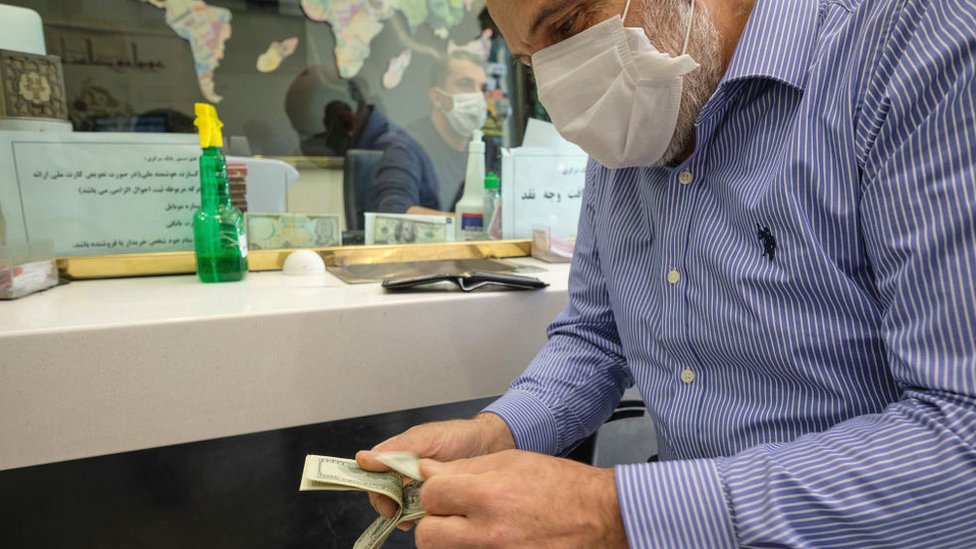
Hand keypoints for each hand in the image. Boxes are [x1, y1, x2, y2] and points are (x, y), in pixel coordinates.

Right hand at [356, 413, 514, 526]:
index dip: (377, 493)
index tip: (387, 502)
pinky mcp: (437, 502)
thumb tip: (363, 458)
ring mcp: (420, 491)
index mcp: (397, 459)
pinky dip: (427, 519)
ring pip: (404, 511)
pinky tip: (437, 517)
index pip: (375, 481)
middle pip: (386, 500)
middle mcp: (405, 477)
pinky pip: (424, 516)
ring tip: (427, 514)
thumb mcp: (425, 438)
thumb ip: (396, 449)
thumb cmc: (458, 436)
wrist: (489, 445)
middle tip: (407, 513)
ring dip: (410, 516)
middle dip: (394, 508)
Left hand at [414, 450, 627, 548]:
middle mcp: (489, 533)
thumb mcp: (512, 461)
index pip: (430, 495)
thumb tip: (427, 471)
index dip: (435, 490)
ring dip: (451, 541)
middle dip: (435, 522)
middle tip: (452, 515)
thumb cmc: (561, 487)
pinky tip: (491, 541)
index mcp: (488, 495)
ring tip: (473, 528)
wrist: (601, 516)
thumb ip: (465, 468)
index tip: (445, 491)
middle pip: (428, 535)